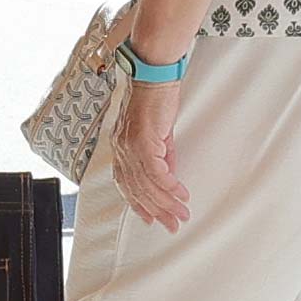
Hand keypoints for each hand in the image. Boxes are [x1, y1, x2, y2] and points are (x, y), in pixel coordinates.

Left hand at [113, 76, 189, 229]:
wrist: (153, 76)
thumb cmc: (154, 99)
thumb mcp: (158, 133)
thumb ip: (161, 155)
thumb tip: (169, 176)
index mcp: (120, 148)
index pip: (125, 184)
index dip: (138, 204)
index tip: (151, 218)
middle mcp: (121, 150)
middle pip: (137, 190)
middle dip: (156, 211)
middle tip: (172, 224)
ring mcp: (129, 147)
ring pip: (147, 185)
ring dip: (166, 203)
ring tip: (181, 214)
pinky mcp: (142, 142)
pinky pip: (157, 173)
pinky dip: (170, 186)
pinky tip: (180, 194)